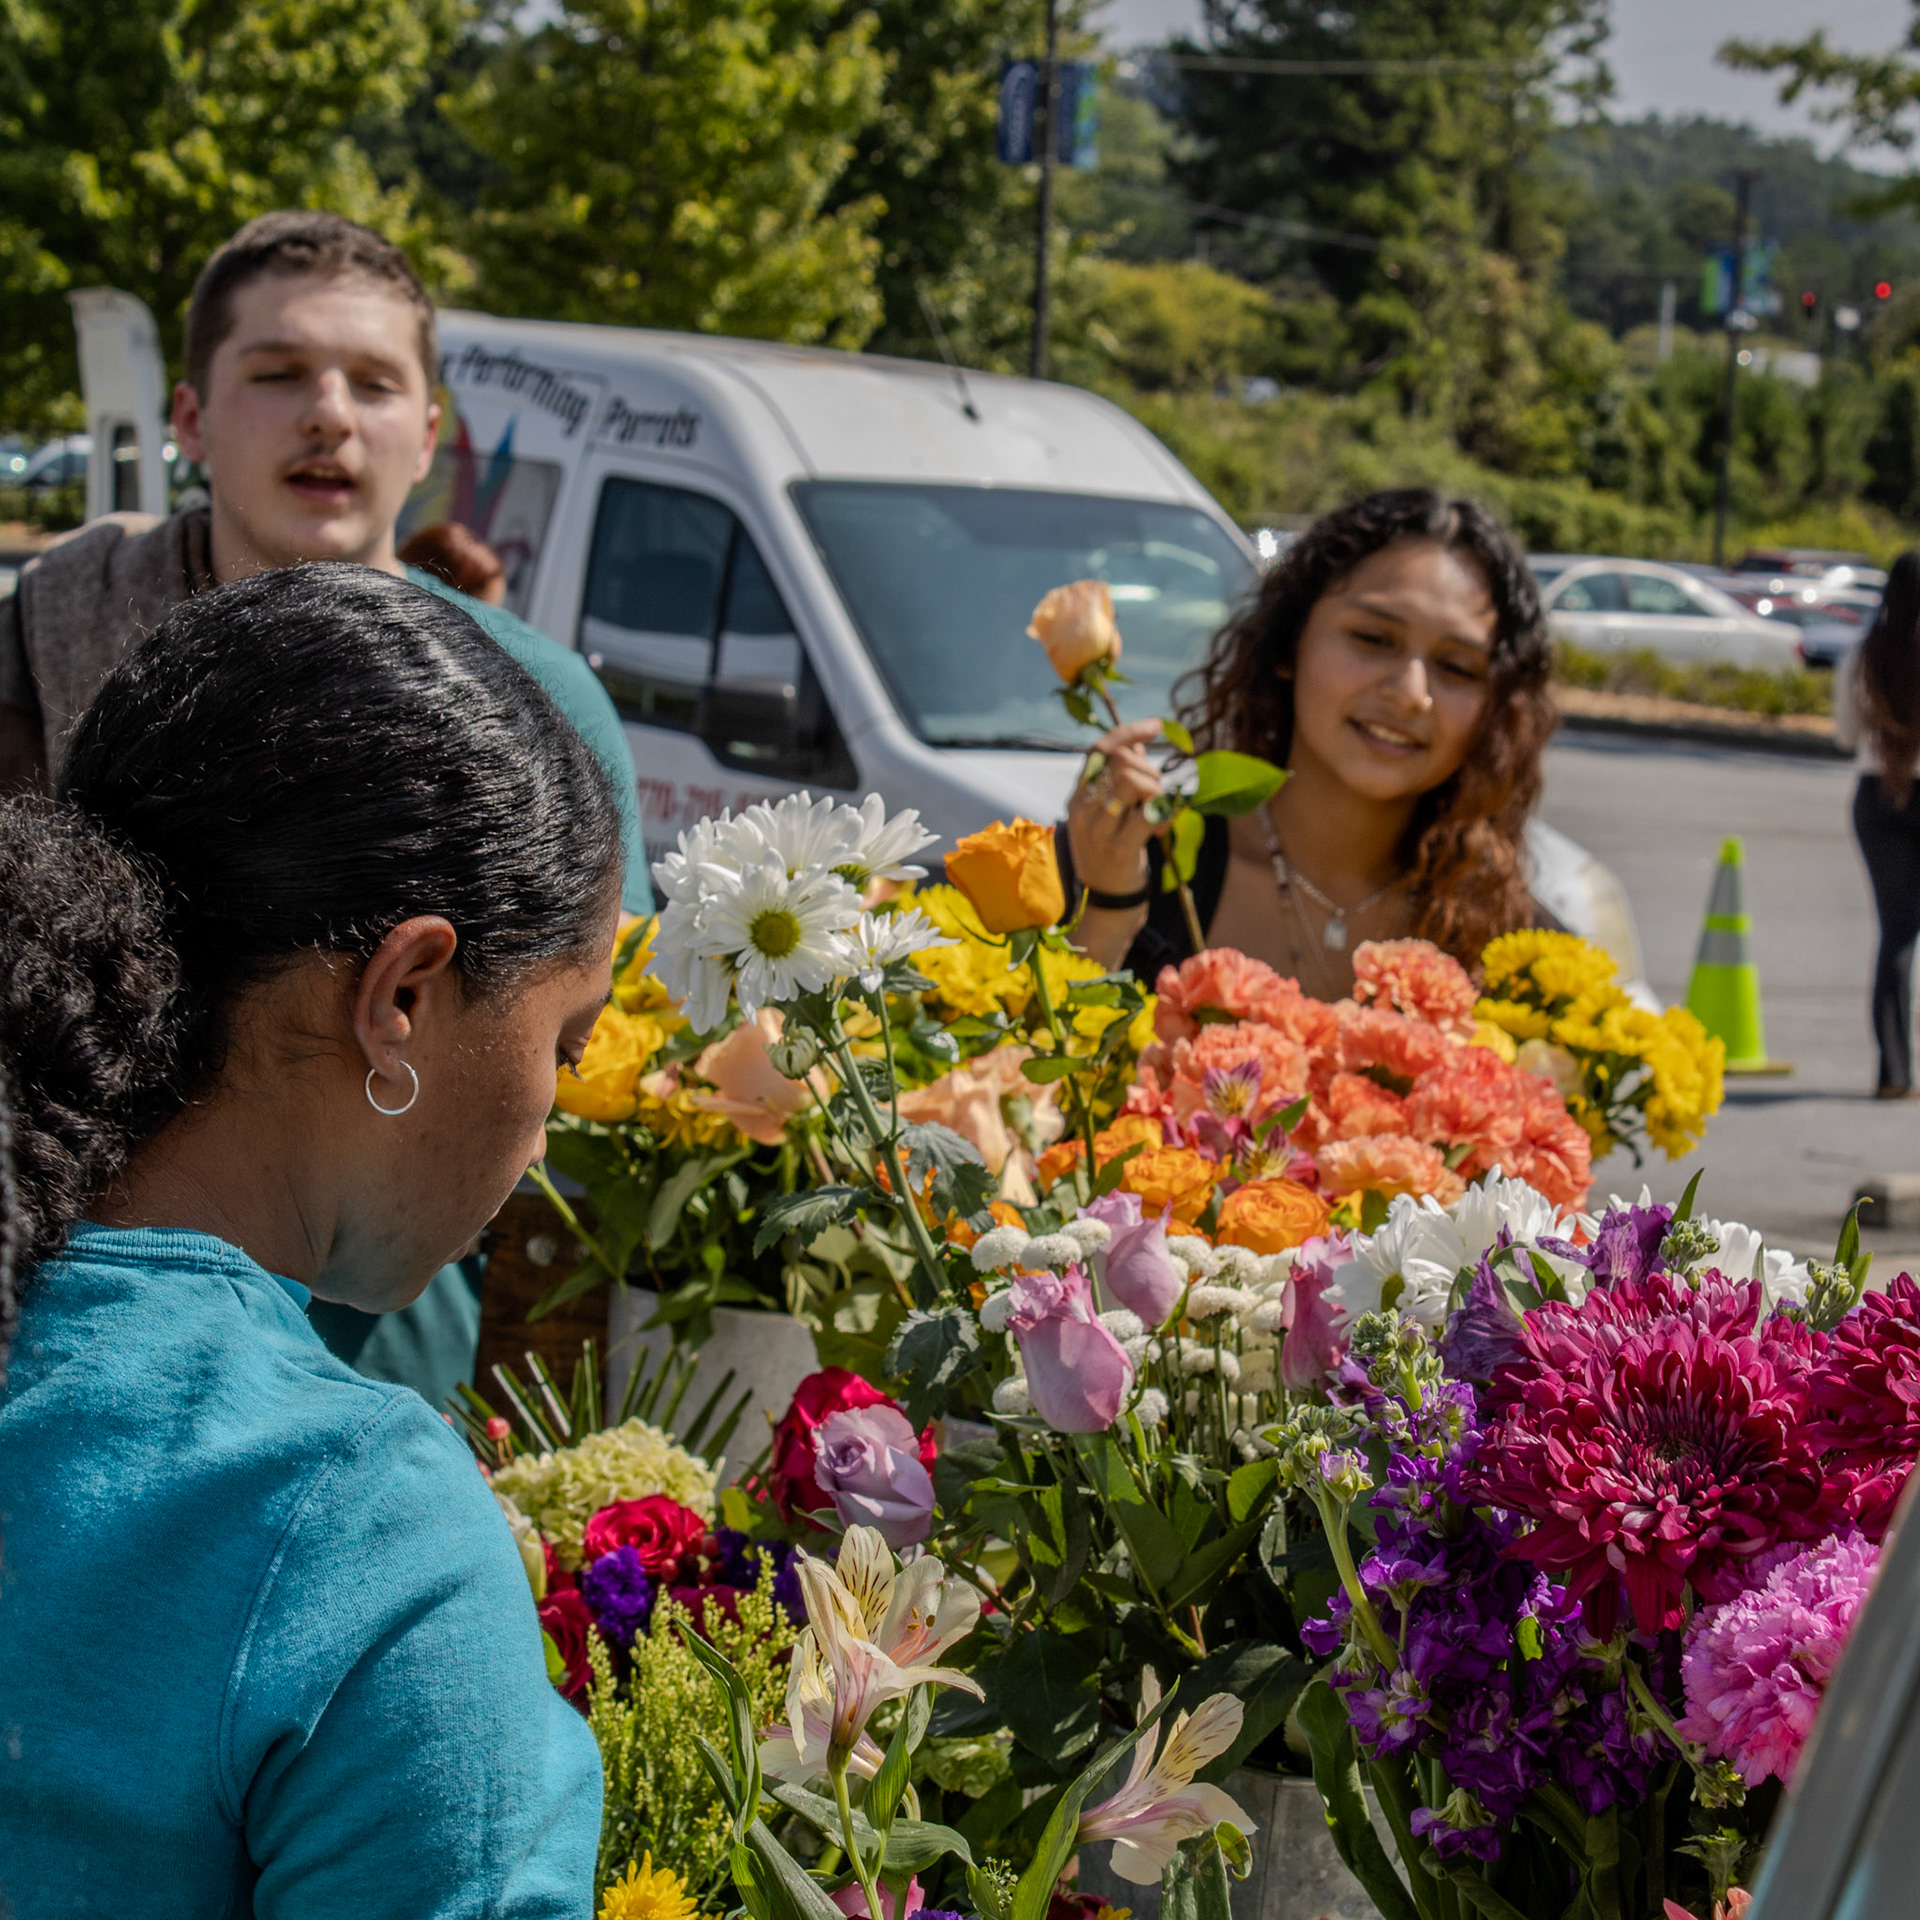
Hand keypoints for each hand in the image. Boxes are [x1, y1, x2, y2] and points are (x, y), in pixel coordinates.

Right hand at [1064, 718, 1163, 899]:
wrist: (1107, 903)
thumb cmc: (1114, 854)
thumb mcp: (1110, 814)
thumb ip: (1121, 778)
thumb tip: (1139, 742)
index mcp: (1078, 797)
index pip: (1099, 749)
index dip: (1128, 732)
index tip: (1155, 726)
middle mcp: (1082, 810)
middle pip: (1122, 762)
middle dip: (1151, 771)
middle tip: (1160, 796)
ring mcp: (1098, 829)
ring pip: (1134, 781)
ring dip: (1158, 791)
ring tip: (1160, 812)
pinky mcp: (1119, 848)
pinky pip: (1149, 812)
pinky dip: (1165, 812)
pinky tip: (1163, 827)